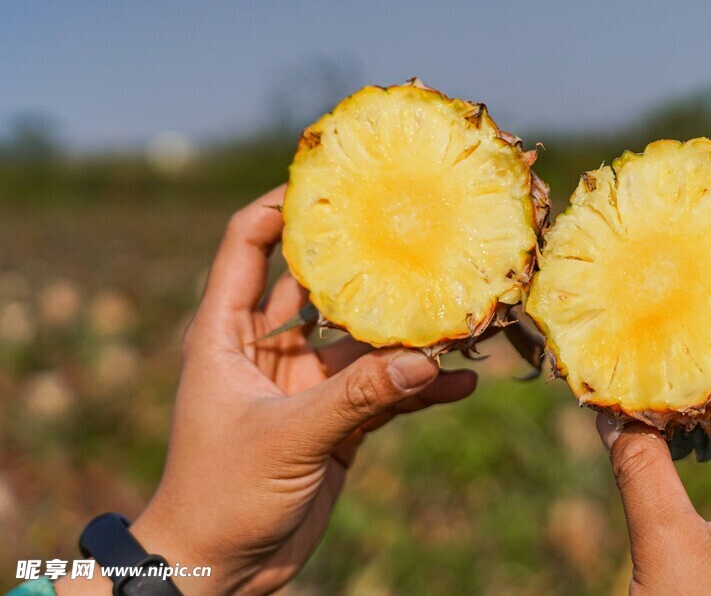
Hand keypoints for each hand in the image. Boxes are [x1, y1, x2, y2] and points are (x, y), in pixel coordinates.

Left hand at [57, 186, 476, 594]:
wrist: (221, 570)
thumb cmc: (222, 496)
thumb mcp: (287, 438)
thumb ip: (358, 397)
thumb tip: (428, 359)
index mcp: (227, 332)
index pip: (248, 243)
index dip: (282, 206)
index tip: (333, 181)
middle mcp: (267, 347)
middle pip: (318, 284)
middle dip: (364, 260)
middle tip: (413, 228)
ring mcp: (304, 384)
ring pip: (361, 340)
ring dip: (403, 331)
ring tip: (456, 311)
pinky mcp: (334, 420)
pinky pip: (382, 392)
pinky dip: (417, 387)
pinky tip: (461, 382)